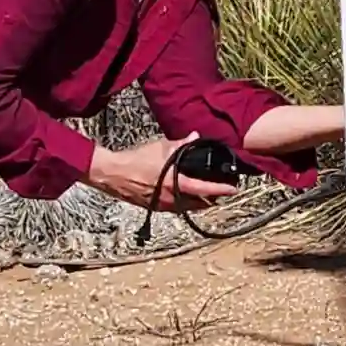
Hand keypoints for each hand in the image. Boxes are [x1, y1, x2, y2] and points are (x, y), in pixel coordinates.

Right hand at [87, 136, 238, 210]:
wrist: (112, 174)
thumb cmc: (135, 160)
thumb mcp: (160, 147)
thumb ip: (181, 144)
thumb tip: (195, 136)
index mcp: (175, 183)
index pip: (204, 190)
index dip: (221, 190)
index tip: (233, 189)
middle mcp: (170, 198)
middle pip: (198, 203)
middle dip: (211, 198)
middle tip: (221, 191)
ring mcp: (161, 205)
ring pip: (186, 208)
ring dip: (198, 202)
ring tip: (207, 195)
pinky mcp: (153, 207)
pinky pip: (174, 208)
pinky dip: (184, 203)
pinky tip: (185, 196)